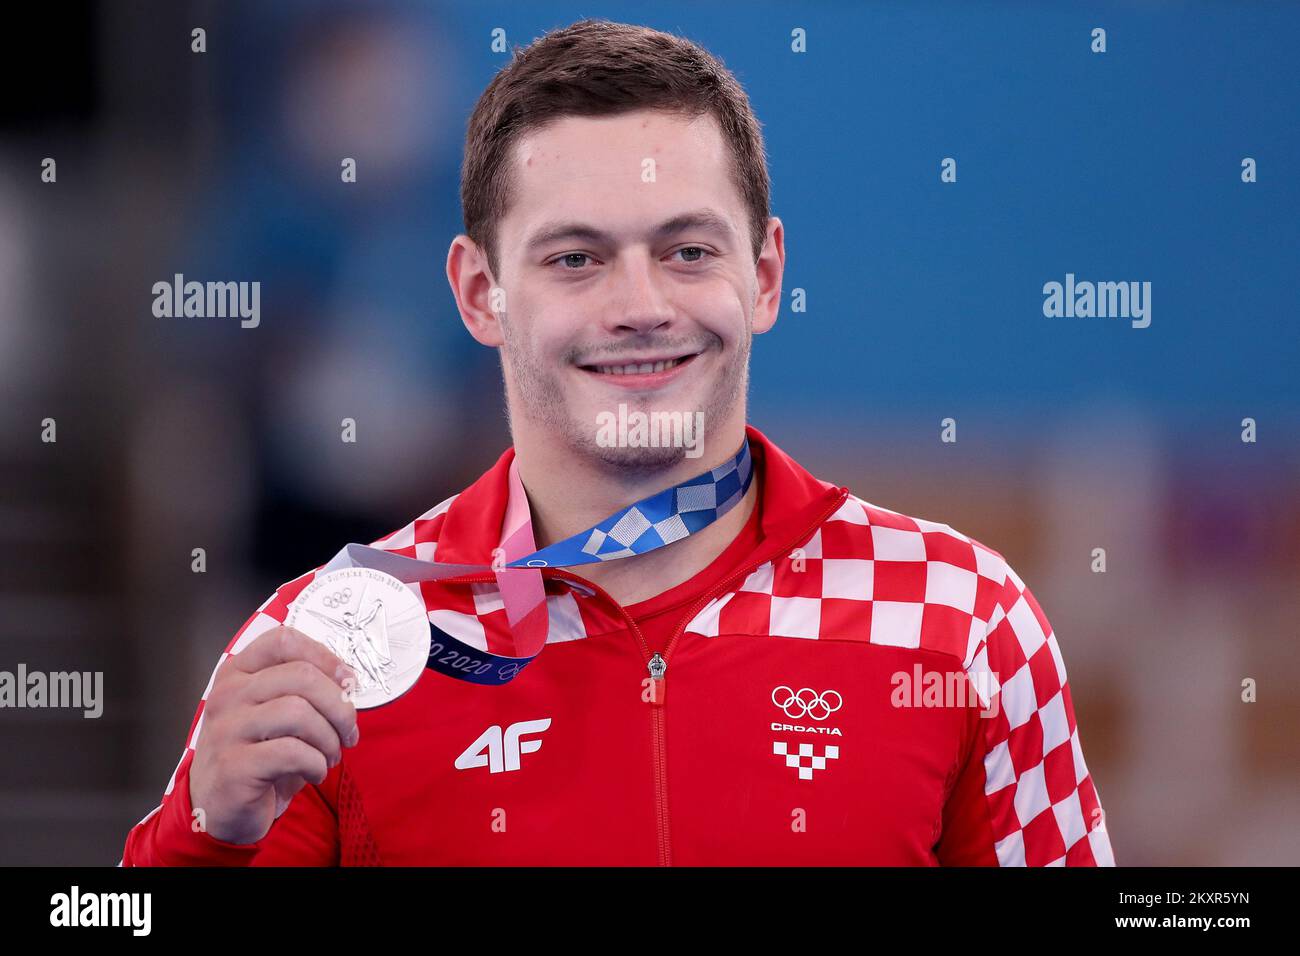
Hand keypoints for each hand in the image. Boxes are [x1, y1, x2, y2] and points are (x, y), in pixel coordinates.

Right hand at [188, 626, 359, 844]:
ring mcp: (227, 729)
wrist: (219, 808)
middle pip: (302, 676)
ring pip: (300, 712)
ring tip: (330, 755)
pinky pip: (293, 752)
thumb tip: (348, 682)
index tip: (347, 682)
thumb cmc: (257, 757)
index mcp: (238, 673)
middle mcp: (228, 695)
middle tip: (348, 731)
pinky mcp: (234, 765)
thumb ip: (303, 691)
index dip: (325, 657)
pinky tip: (314, 773)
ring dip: (329, 738)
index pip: (283, 641)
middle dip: (340, 706)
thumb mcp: (275, 714)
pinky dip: (316, 763)